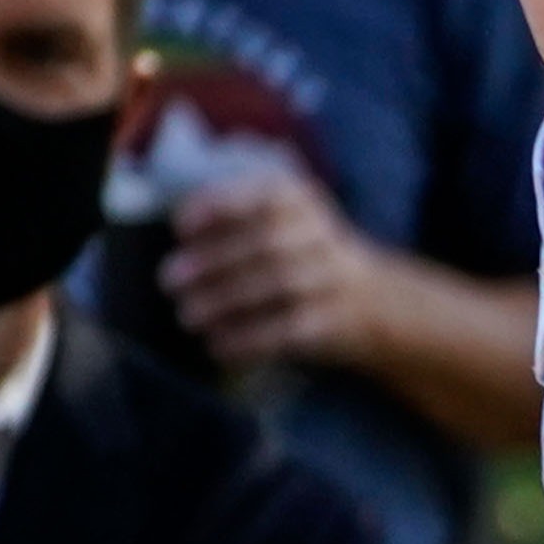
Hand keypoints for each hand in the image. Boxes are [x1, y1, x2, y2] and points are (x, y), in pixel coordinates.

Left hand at [159, 167, 385, 372]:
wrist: (375, 302)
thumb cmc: (296, 257)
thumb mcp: (275, 222)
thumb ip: (230, 219)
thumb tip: (179, 247)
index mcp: (301, 201)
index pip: (265, 196)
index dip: (222, 208)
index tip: (181, 227)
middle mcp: (324, 236)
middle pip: (269, 243)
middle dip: (214, 261)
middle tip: (169, 280)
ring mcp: (336, 279)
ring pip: (280, 285)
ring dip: (226, 302)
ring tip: (187, 316)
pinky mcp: (338, 321)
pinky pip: (292, 328)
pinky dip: (250, 339)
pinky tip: (218, 346)